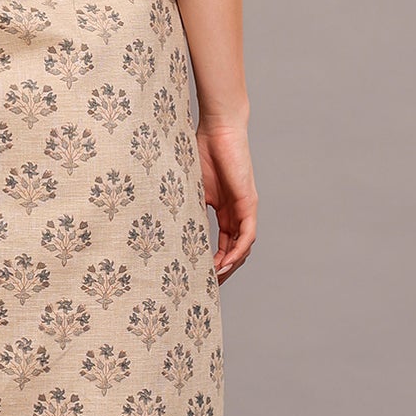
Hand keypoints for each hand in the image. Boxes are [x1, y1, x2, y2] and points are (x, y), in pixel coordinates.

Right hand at [196, 120, 256, 280]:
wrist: (219, 128)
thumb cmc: (203, 151)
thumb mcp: (191, 187)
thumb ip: (187, 206)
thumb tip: (166, 227)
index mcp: (225, 210)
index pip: (223, 245)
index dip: (214, 263)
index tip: (200, 277)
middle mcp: (238, 213)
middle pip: (235, 251)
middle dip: (224, 271)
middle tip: (208, 287)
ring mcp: (245, 209)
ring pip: (243, 247)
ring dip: (231, 266)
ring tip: (215, 280)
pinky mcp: (249, 203)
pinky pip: (247, 235)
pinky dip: (238, 252)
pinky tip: (226, 264)